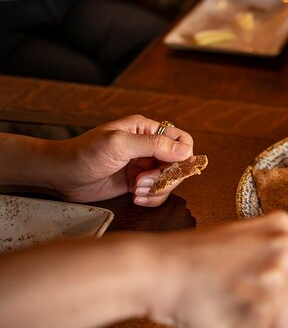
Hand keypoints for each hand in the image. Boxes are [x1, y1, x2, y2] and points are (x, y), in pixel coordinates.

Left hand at [43, 115, 193, 205]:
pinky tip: (135, 198)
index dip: (182, 156)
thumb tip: (186, 151)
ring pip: (169, 180)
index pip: (181, 140)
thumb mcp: (119, 145)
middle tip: (143, 182)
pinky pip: (157, 192)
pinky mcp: (136, 183)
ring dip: (157, 189)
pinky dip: (151, 198)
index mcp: (146, 130)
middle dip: (166, 177)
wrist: (60, 175)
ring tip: (136, 191)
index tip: (170, 169)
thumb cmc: (84, 153)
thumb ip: (153, 145)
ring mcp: (143, 166)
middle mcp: (148, 146)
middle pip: (179, 164)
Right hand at [150, 212, 287, 327]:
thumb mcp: (248, 249)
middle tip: (276, 327)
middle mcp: (287, 250)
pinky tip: (228, 322)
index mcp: (285, 231)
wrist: (155, 267)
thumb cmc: (194, 262)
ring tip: (241, 321)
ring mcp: (275, 278)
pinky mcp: (259, 307)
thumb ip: (282, 269)